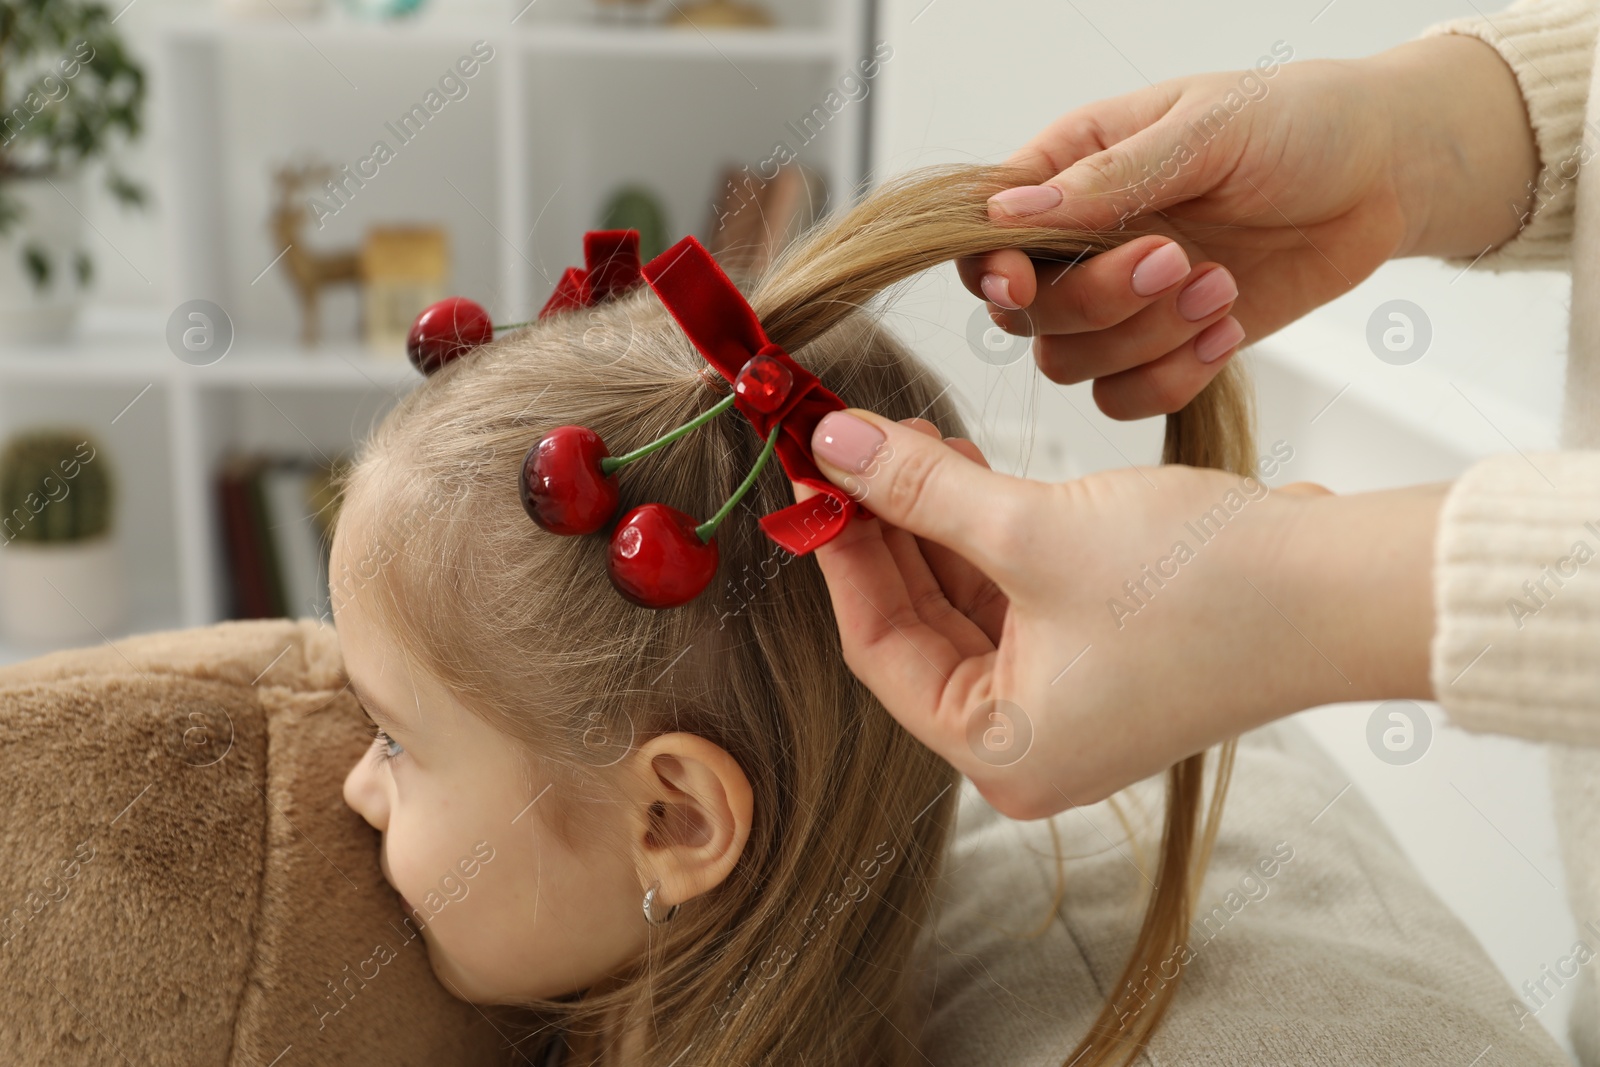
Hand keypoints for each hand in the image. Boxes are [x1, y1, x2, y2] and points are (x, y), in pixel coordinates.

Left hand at [798, 410, 1441, 819]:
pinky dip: (986, 536)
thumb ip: (922, 492)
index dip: (839, 551)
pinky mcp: (1104, 658)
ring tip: (900, 439)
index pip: (878, 646)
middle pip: (918, 625)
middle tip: (847, 443)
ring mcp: (1070, 702)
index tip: (808, 473)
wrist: (1347, 587)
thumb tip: (834, 446)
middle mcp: (1030, 741)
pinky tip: (960, 469)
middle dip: (883, 528)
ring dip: (932, 523)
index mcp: (1003, 750)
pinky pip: (1015, 597)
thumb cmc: (1205, 584)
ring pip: (965, 604)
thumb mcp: (1035, 529)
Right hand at [961, 35, 1537, 419]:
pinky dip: (1172, 379)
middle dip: (1100, 301)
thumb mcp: (1207, 129)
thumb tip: (1011, 212)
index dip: (993, 268)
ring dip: (1146, 339)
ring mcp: (1123, 302)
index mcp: (1072, 169)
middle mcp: (1084, 242)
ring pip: (1072, 363)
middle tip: (1177, 259)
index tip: (1024, 282)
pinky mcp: (1167, 346)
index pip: (989, 233)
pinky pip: (1126, 397)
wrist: (1387, 173)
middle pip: (1029, 312)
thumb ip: (1109, 178)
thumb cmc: (1302, 122)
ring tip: (1221, 287)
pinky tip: (1226, 330)